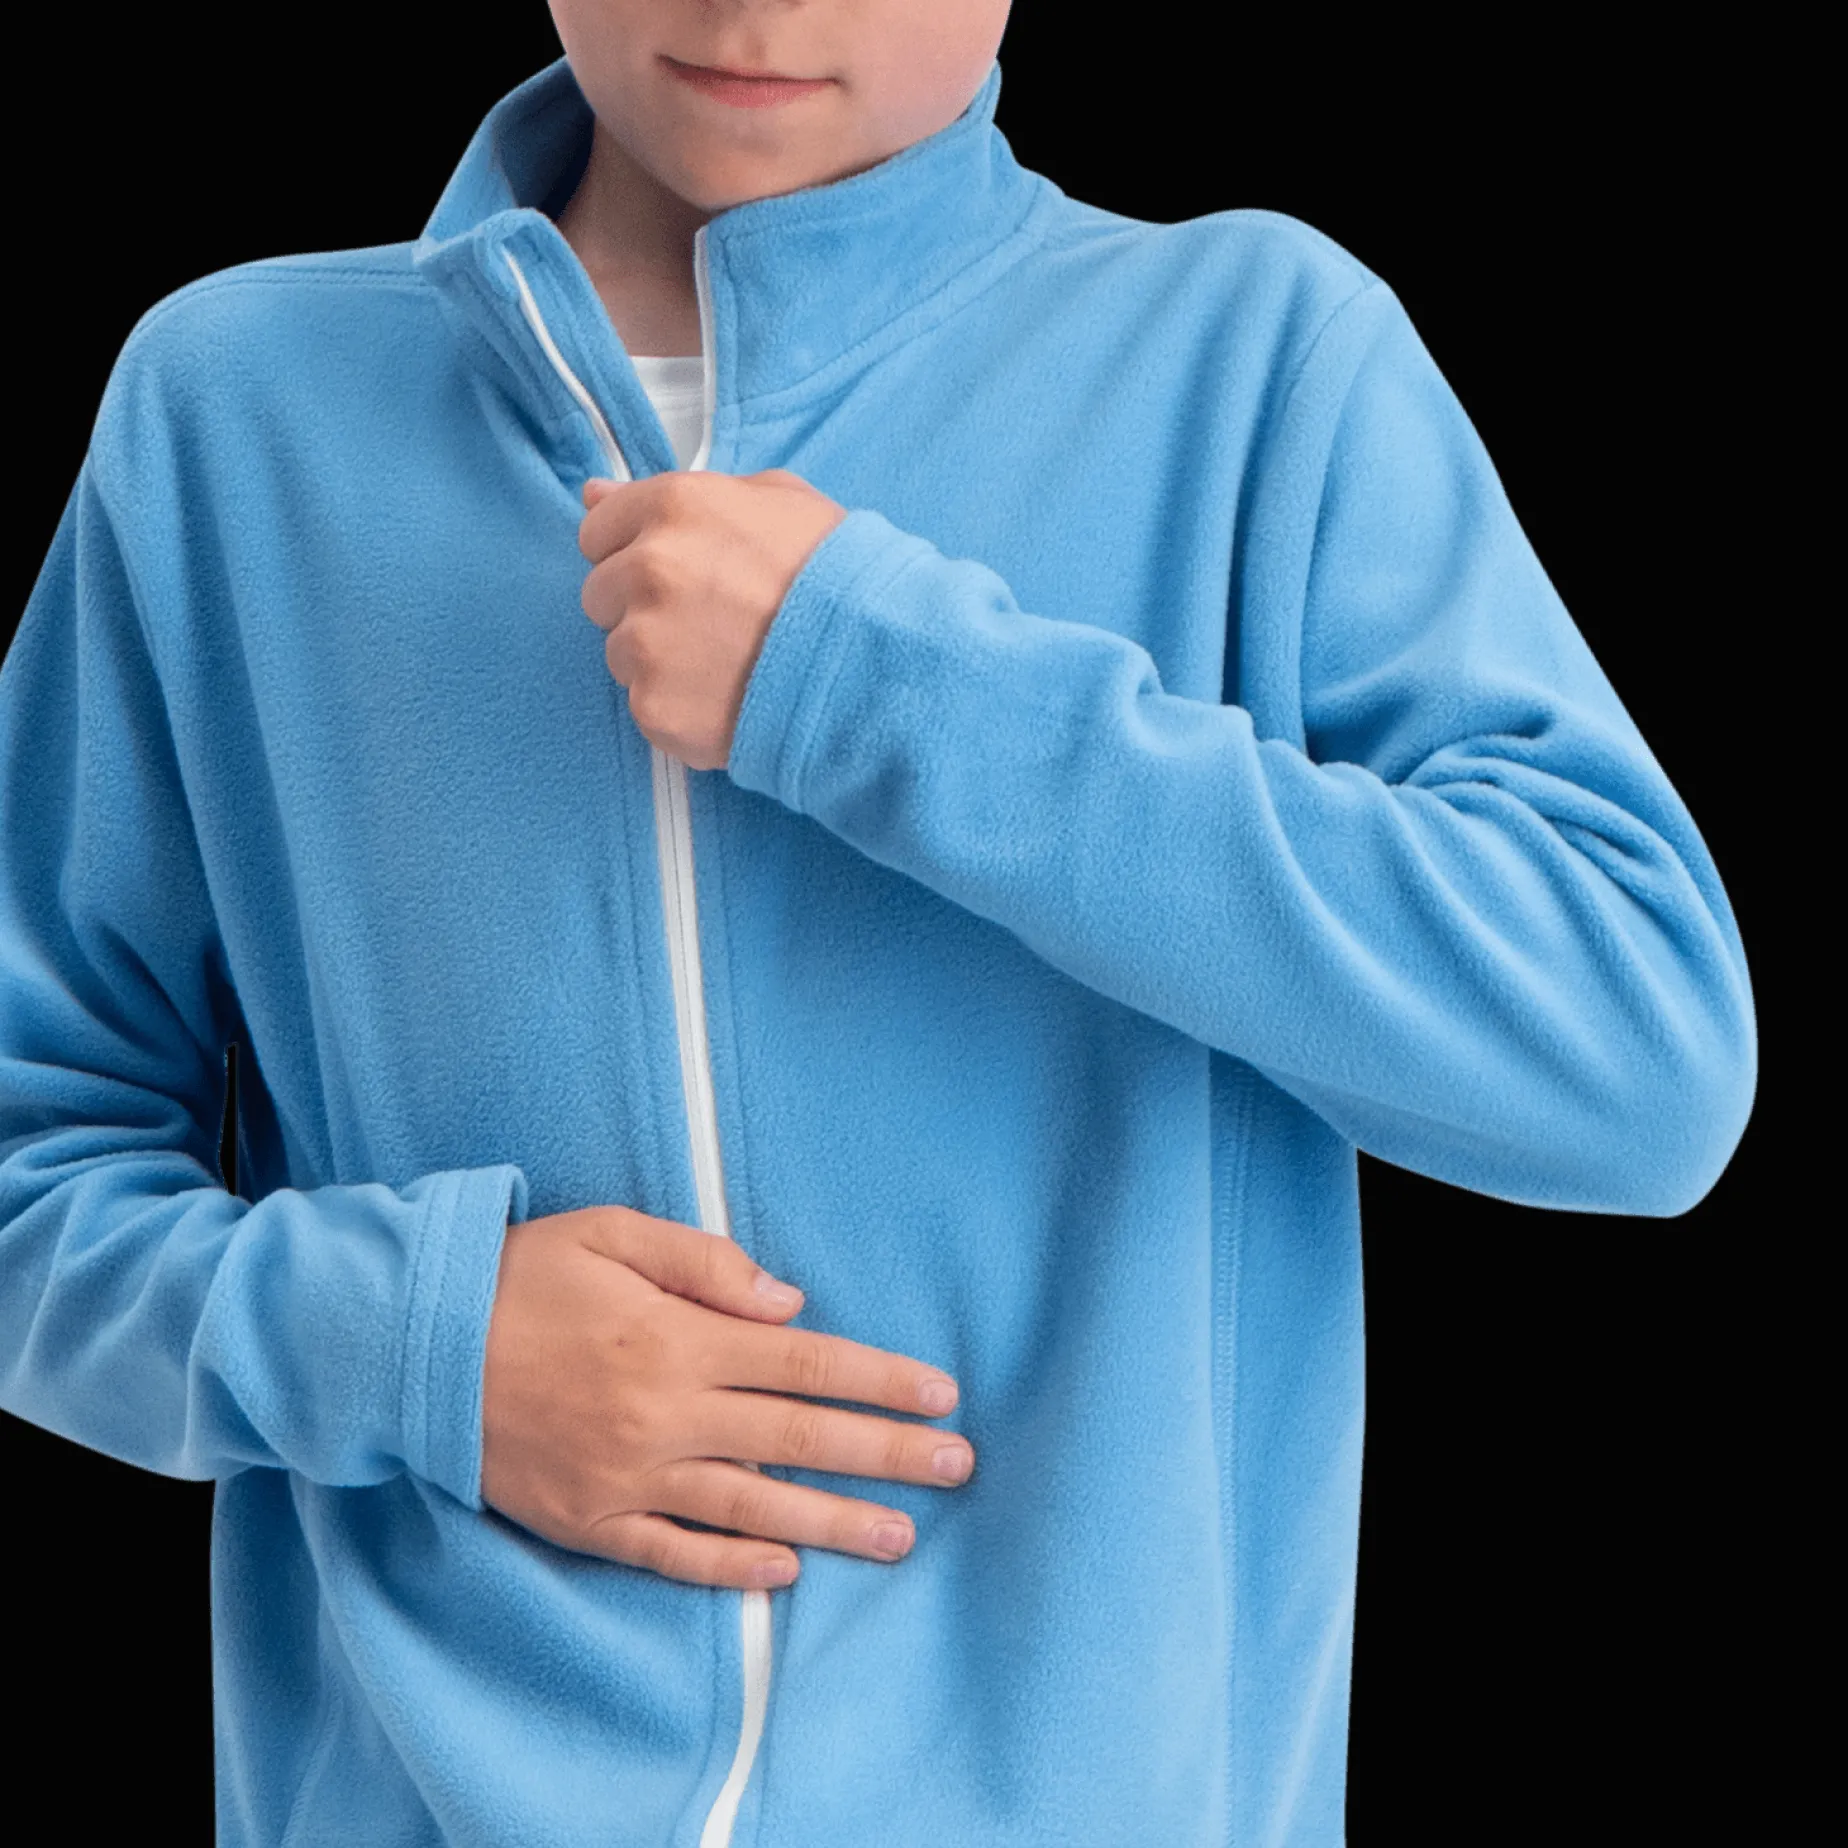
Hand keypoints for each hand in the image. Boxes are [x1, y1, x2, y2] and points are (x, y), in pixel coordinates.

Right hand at [481, 1205, 972, 1589]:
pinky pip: (673, 1554)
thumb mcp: (613, 1233)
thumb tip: (791, 1303)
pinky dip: (732, 1567)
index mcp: (678, 1338)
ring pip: (753, 1507)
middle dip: (886, 1455)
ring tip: (901, 1537)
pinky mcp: (588, 1521)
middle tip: (957, 1468)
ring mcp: (628, 1477)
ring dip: (834, 1524)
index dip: (881, 1381)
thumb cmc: (522, 1275)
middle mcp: (665, 1414)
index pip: (807, 1364)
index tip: (942, 1396)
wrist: (412, 1344)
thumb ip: (707, 1264)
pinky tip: (785, 1573)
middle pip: (799, 1440)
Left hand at [577, 469, 847, 770]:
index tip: (672, 573)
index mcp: (675, 508)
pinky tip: (726, 699)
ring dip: (659, 660)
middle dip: (641, 606)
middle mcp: (648, 569)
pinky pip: (644, 706)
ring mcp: (646, 643)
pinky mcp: (654, 707)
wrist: (874, 665)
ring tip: (725, 664)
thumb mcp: (777, 501)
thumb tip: (594, 493)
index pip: (599, 528)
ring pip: (619, 653)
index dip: (633, 551)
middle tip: (707, 622)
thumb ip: (681, 494)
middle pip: (600, 593)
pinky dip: (677, 708)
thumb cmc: (838, 578)